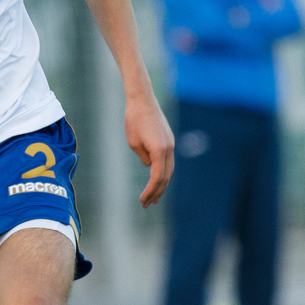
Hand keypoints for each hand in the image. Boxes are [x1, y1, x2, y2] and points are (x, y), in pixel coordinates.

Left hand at [126, 92, 174, 206]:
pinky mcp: (168, 140)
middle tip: (147, 204)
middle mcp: (169, 148)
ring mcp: (170, 144)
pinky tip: (157, 179)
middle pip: (166, 177)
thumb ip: (144, 157)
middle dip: (157, 192)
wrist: (142, 100)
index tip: (142, 201)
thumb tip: (150, 166)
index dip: (150, 191)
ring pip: (169, 169)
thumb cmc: (134, 119)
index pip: (157, 177)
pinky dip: (163, 172)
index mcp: (160, 150)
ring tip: (154, 197)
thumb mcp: (133, 142)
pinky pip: (168, 161)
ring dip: (162, 184)